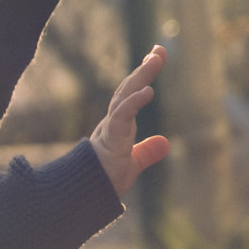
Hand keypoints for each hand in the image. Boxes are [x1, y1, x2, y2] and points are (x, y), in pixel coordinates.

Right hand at [90, 46, 169, 198]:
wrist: (83, 198)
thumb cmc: (102, 182)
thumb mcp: (131, 165)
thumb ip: (146, 152)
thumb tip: (165, 142)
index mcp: (117, 126)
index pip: (130, 95)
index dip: (142, 76)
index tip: (153, 57)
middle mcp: (112, 123)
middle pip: (128, 89)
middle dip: (144, 69)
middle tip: (159, 50)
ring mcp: (110, 129)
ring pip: (124, 96)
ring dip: (141, 76)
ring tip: (155, 59)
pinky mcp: (109, 139)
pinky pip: (122, 116)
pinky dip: (134, 102)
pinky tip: (148, 90)